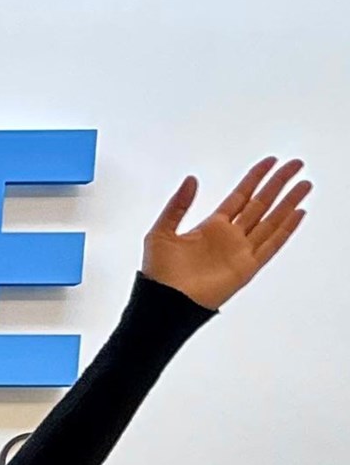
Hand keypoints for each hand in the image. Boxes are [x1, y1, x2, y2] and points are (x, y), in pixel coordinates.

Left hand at [143, 158, 308, 309]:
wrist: (164, 303)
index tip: (270, 161)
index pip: (240, 196)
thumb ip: (177, 205)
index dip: (255, 178)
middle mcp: (230, 237)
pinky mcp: (246, 268)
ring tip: (304, 185)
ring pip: (271, 221)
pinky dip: (285, 229)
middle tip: (296, 164)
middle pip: (260, 204)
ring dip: (288, 203)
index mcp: (211, 227)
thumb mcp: (161, 232)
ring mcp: (240, 252)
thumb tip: (191, 179)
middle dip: (278, 184)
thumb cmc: (158, 273)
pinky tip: (298, 213)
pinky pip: (271, 245)